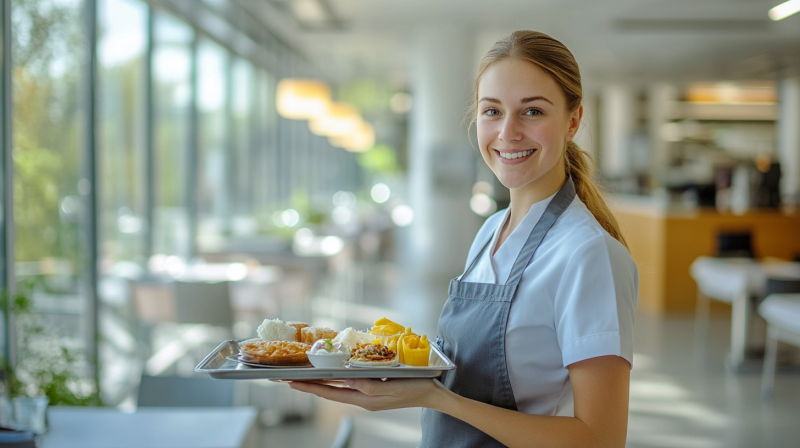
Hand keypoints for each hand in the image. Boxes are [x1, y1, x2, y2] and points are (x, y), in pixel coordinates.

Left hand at [287, 377, 447, 410]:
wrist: (433, 394)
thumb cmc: (416, 387)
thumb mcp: (391, 387)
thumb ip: (368, 385)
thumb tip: (345, 379)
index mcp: (364, 398)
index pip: (330, 392)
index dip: (309, 387)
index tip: (290, 382)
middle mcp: (362, 397)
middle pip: (329, 390)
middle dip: (307, 384)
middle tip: (286, 378)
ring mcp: (368, 393)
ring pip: (337, 386)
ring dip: (318, 380)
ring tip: (301, 375)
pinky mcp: (373, 388)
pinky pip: (349, 383)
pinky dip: (335, 378)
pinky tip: (330, 372)